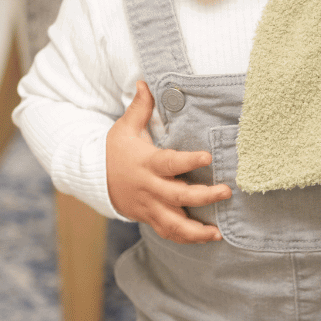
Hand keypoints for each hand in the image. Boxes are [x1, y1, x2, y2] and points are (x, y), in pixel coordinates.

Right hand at [105, 80, 231, 242]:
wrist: (94, 180)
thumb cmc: (114, 152)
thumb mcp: (124, 128)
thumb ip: (140, 107)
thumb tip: (145, 82)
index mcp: (146, 164)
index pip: (170, 163)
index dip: (188, 161)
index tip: (208, 156)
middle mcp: (149, 188)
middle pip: (178, 196)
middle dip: (203, 196)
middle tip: (226, 191)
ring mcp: (149, 206)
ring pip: (173, 224)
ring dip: (196, 231)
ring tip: (218, 232)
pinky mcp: (149, 218)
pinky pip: (168, 232)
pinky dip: (187, 238)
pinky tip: (208, 238)